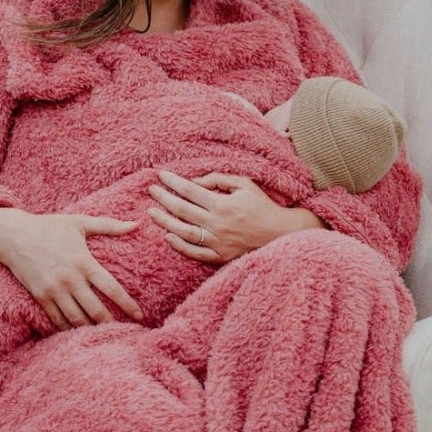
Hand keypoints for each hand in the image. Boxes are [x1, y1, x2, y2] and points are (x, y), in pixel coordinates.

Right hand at [0, 207, 143, 328]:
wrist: (13, 236)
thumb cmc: (49, 227)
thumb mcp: (80, 222)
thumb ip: (109, 225)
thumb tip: (137, 224)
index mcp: (83, 262)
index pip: (111, 287)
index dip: (127, 304)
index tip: (140, 315)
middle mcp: (70, 279)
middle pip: (95, 310)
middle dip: (111, 324)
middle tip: (124, 333)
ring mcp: (54, 290)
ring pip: (76, 319)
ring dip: (91, 329)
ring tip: (104, 336)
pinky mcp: (40, 297)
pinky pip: (57, 319)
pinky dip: (69, 329)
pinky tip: (79, 333)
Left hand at [147, 170, 321, 265]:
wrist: (280, 233)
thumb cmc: (262, 205)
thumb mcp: (244, 184)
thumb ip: (218, 179)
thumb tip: (194, 182)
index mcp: (223, 204)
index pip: (190, 191)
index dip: (173, 182)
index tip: (160, 175)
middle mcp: (217, 224)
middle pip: (182, 210)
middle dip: (163, 198)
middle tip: (151, 190)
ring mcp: (217, 242)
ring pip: (183, 232)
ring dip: (164, 221)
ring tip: (151, 212)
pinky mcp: (220, 256)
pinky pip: (195, 253)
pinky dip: (179, 246)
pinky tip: (168, 236)